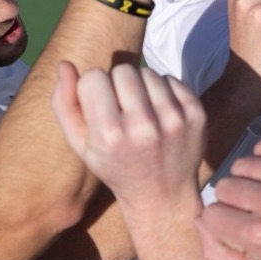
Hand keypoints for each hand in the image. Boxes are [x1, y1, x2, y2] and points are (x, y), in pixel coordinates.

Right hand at [50, 61, 206, 209]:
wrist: (163, 195)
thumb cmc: (115, 167)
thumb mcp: (80, 144)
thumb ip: (64, 104)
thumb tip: (65, 64)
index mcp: (109, 134)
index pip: (94, 76)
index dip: (93, 88)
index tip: (99, 106)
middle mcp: (143, 126)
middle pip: (123, 70)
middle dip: (117, 84)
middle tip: (121, 108)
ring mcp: (174, 119)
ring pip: (148, 72)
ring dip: (141, 86)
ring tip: (140, 111)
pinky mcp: (196, 115)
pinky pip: (171, 79)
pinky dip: (162, 90)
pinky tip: (159, 113)